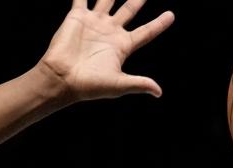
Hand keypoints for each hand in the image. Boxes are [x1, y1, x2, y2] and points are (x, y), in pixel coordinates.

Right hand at [37, 0, 174, 100]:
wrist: (61, 78)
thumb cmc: (88, 85)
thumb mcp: (118, 84)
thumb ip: (139, 83)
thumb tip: (159, 92)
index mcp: (121, 46)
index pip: (146, 32)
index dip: (159, 24)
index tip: (171, 15)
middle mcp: (109, 32)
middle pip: (129, 9)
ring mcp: (94, 22)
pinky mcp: (77, 17)